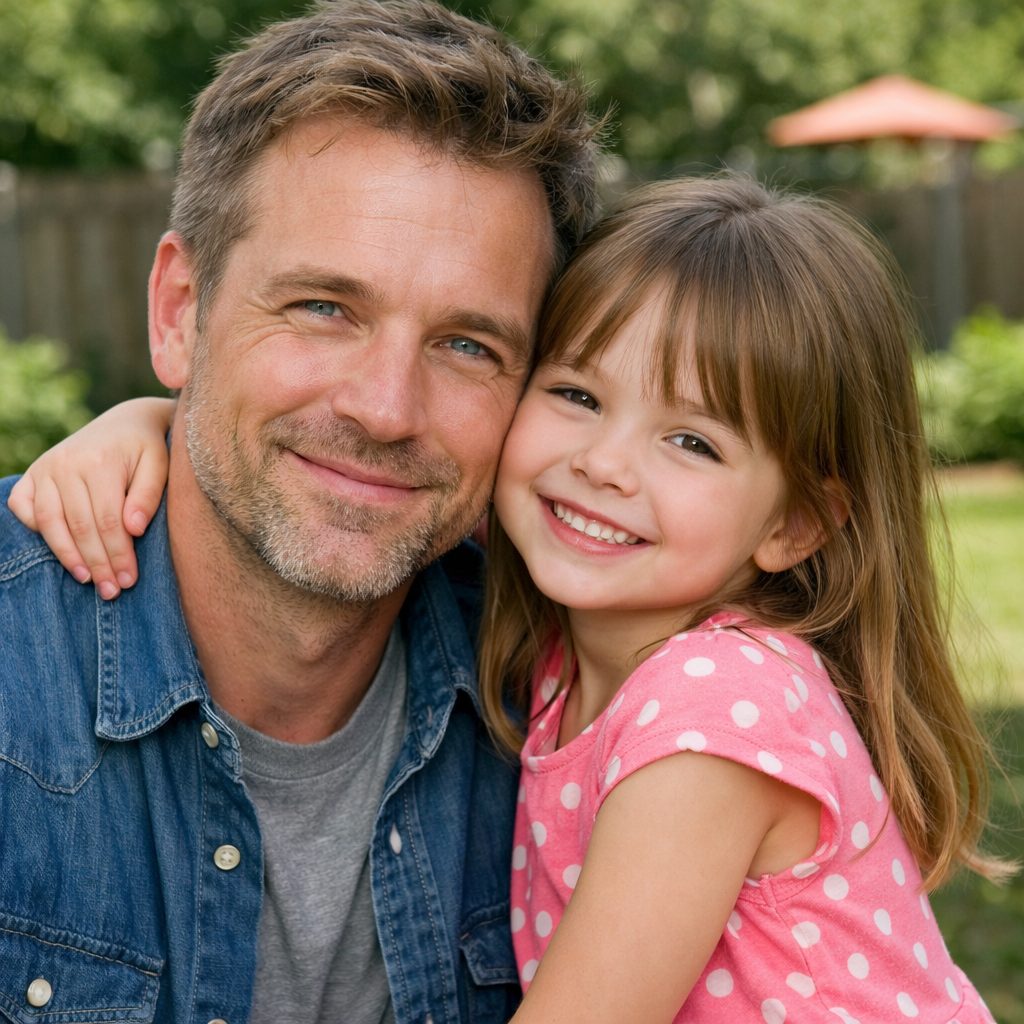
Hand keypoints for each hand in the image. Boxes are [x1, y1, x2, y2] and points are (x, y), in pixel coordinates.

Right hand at [7, 397, 175, 598]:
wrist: (126, 422)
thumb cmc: (148, 450)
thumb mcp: (160, 466)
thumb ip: (148, 495)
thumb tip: (133, 529)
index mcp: (100, 461)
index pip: (108, 521)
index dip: (118, 554)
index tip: (129, 580)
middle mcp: (67, 463)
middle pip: (80, 526)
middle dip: (97, 563)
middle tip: (111, 590)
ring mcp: (46, 467)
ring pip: (50, 522)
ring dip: (68, 556)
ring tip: (87, 580)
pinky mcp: (33, 473)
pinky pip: (23, 507)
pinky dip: (37, 529)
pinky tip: (60, 550)